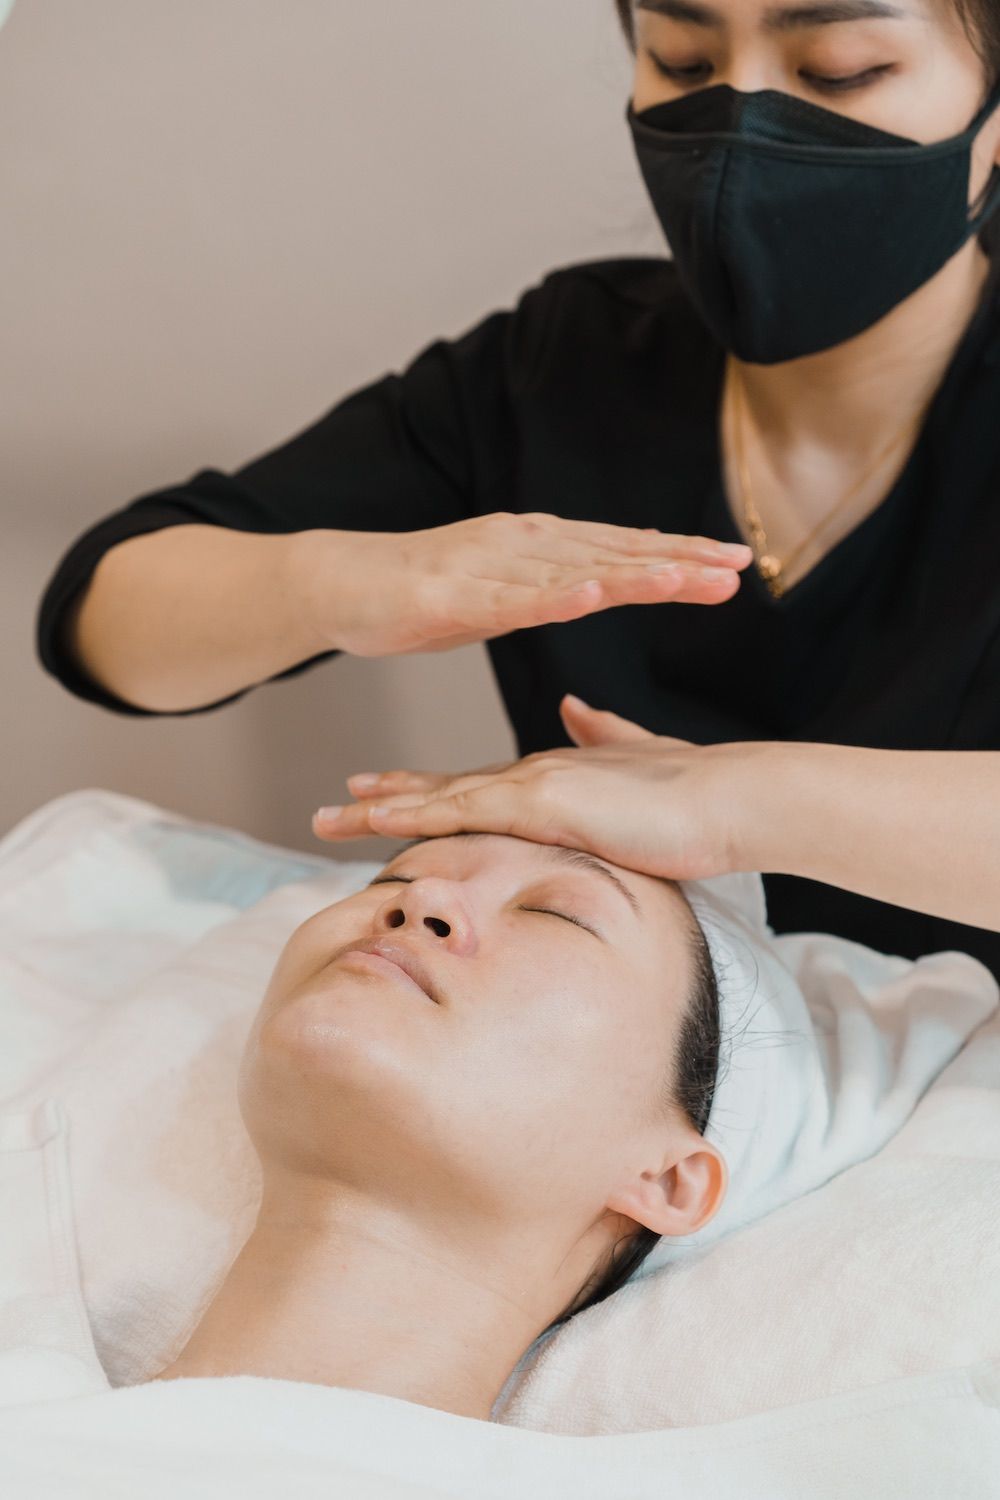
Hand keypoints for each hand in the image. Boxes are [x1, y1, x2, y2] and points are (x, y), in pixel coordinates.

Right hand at [298, 513, 752, 656]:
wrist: (336, 582)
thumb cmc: (418, 592)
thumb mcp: (501, 593)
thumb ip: (551, 589)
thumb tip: (605, 586)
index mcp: (535, 547)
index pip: (619, 551)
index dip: (678, 555)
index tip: (735, 564)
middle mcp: (519, 545)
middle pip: (610, 555)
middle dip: (678, 561)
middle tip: (738, 568)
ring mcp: (485, 568)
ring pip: (573, 573)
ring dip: (634, 575)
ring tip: (689, 579)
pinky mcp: (449, 596)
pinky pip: (509, 599)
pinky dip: (553, 596)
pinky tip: (593, 595)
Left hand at [313, 694, 769, 882]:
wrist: (735, 797)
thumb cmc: (698, 799)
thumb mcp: (638, 765)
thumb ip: (603, 735)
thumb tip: (574, 710)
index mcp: (554, 775)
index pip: (476, 787)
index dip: (426, 789)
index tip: (383, 791)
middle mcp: (534, 775)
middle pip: (445, 790)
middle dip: (387, 798)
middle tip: (334, 802)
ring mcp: (537, 786)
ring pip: (442, 799)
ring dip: (383, 809)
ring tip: (330, 815)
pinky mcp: (548, 802)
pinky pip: (466, 811)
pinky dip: (418, 815)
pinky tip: (379, 819)